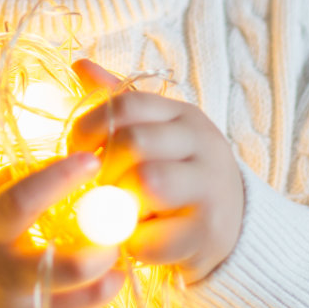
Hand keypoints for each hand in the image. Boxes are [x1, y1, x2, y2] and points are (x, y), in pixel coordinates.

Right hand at [0, 154, 123, 307]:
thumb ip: (6, 183)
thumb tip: (56, 159)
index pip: (21, 202)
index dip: (59, 179)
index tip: (91, 161)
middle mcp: (0, 282)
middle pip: (71, 267)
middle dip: (105, 248)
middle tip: (116, 235)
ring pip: (86, 304)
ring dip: (111, 280)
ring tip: (114, 267)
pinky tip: (92, 302)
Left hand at [67, 59, 244, 283]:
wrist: (233, 225)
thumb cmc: (179, 175)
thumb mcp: (155, 133)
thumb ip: (119, 103)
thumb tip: (79, 64)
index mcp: (182, 115)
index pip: (126, 104)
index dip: (89, 127)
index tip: (75, 152)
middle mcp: (202, 142)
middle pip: (134, 142)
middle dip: (103, 170)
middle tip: (95, 190)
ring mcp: (210, 186)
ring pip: (148, 182)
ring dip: (118, 204)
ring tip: (116, 214)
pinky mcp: (209, 231)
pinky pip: (154, 236)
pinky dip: (133, 243)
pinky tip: (136, 240)